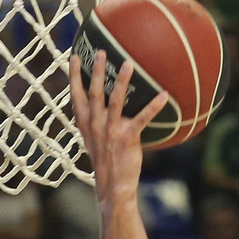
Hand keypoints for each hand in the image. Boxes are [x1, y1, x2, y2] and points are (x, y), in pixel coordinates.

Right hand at [68, 54, 169, 212]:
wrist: (112, 186)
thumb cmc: (106, 162)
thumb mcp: (94, 141)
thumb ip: (96, 123)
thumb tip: (104, 107)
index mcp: (85, 124)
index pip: (75, 95)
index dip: (73, 76)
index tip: (73, 56)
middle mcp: (95, 124)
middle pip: (94, 92)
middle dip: (96, 71)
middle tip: (101, 52)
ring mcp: (110, 130)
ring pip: (115, 100)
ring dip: (122, 82)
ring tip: (128, 64)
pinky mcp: (127, 138)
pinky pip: (142, 118)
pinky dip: (153, 106)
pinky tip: (165, 95)